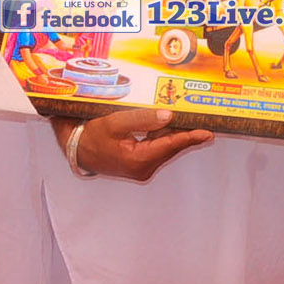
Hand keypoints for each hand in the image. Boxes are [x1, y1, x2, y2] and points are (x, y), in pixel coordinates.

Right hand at [65, 109, 212, 181]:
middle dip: (185, 132)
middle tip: (201, 119)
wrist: (77, 148)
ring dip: (174, 133)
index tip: (207, 132)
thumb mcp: (115, 123)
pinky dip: (163, 136)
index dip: (190, 137)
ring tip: (188, 119)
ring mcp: (141, 167)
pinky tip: (167, 124)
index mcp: (138, 160)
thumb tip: (168, 116)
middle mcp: (143, 168)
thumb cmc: (91, 136)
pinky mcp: (139, 163)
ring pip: (164, 147)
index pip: (170, 145)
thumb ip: (142, 119)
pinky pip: (156, 148)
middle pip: (170, 146)